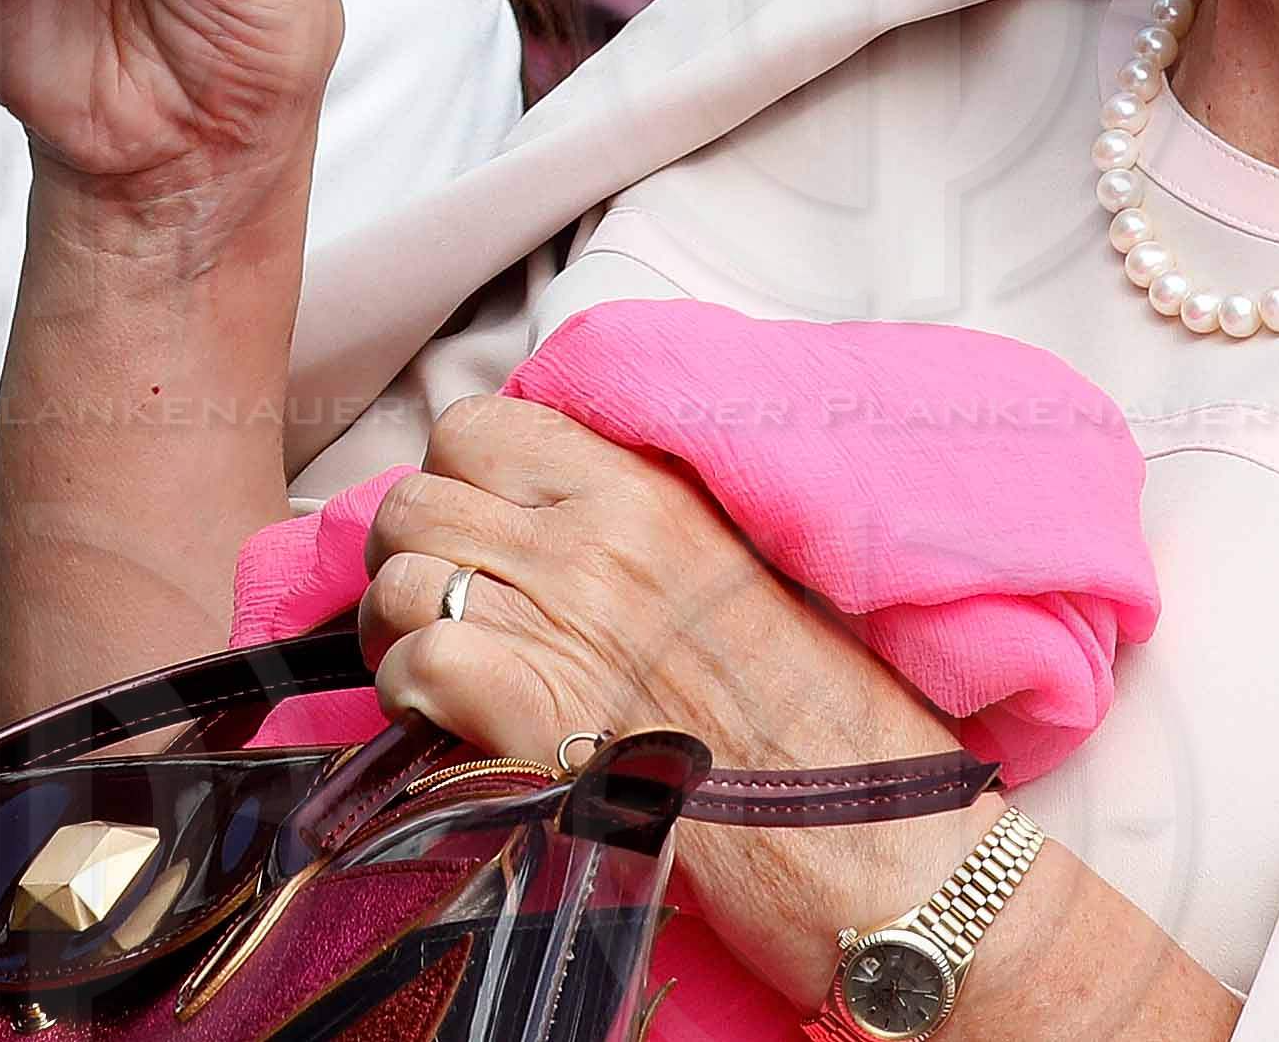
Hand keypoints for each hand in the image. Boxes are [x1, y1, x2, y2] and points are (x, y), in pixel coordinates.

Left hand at [365, 397, 984, 1011]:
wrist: (881, 852)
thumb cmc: (829, 732)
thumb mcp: (743, 574)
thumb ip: (640, 527)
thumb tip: (541, 516)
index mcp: (648, 497)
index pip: (480, 428)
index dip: (456, 482)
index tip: (477, 535)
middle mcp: (595, 544)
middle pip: (418, 497)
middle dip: (413, 557)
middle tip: (446, 613)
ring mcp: (565, 624)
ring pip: (397, 576)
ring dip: (399, 630)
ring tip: (440, 676)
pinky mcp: (540, 718)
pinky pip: (418, 662)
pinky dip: (410, 696)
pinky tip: (446, 726)